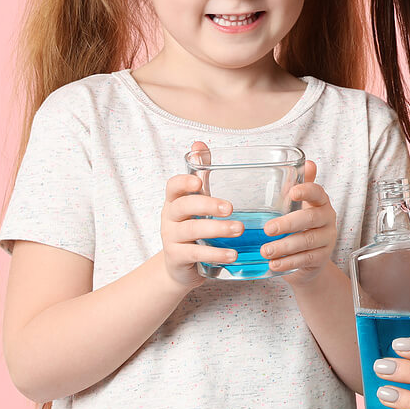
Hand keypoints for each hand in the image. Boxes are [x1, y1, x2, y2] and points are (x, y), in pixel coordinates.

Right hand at [159, 140, 243, 288]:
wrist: (181, 265)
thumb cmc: (193, 226)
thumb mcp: (197, 200)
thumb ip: (200, 174)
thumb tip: (199, 143)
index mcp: (176, 200)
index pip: (173, 186)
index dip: (184, 183)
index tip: (200, 183)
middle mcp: (170, 217)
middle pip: (183, 207)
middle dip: (207, 205)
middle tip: (230, 208)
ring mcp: (171, 238)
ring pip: (191, 230)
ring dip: (217, 229)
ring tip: (239, 229)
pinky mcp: (177, 257)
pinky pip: (195, 253)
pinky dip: (215, 253)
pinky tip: (232, 254)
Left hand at [262, 159, 337, 285]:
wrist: (311, 261)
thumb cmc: (301, 227)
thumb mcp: (298, 207)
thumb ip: (300, 186)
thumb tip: (306, 162)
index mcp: (320, 203)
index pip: (318, 193)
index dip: (307, 191)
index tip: (292, 192)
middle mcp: (327, 219)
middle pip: (310, 218)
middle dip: (288, 224)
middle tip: (267, 229)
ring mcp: (327, 239)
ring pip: (307, 241)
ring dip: (285, 246)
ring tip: (265, 251)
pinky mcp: (322, 258)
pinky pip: (306, 259)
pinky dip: (288, 262)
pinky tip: (274, 264)